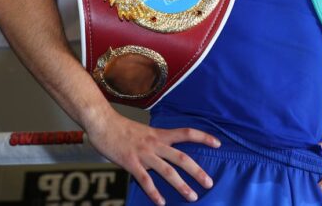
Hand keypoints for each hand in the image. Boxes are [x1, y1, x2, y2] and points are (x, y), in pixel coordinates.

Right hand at [86, 111, 220, 204]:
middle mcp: (156, 144)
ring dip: (182, 185)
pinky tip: (162, 202)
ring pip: (168, 172)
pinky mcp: (131, 163)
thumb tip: (165, 153)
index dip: (203, 137)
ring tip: (193, 196)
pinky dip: (154, 193)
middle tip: (209, 182)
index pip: (187, 133)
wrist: (103, 123)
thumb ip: (156, 142)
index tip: (218, 143)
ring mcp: (144, 154)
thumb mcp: (145, 131)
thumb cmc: (122, 128)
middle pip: (182, 158)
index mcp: (160, 134)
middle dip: (197, 171)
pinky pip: (145, 181)